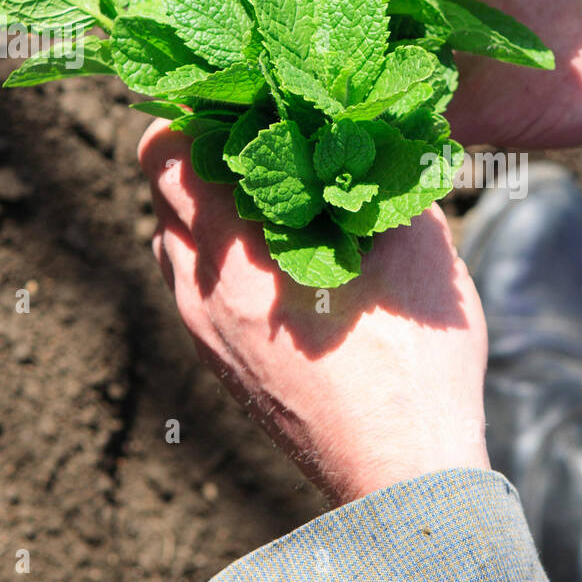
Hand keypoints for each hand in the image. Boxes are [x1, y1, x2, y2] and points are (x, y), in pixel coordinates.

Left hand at [137, 121, 489, 506]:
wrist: (402, 481)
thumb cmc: (416, 368)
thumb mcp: (419, 252)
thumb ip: (385, 178)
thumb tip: (373, 126)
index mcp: (236, 258)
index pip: (163, 153)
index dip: (199, 113)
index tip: (253, 100)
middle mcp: (201, 294)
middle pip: (164, 194)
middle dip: (208, 158)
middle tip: (275, 142)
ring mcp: (206, 336)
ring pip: (178, 244)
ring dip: (215, 211)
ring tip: (285, 203)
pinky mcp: (222, 366)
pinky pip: (198, 289)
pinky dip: (226, 260)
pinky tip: (290, 263)